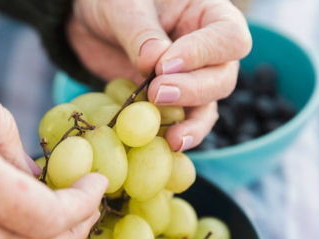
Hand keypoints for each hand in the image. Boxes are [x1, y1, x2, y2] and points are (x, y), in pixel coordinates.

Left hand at [68, 0, 250, 150]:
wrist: (91, 24)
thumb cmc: (112, 1)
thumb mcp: (123, 7)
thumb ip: (139, 32)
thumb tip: (153, 61)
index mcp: (208, 14)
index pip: (228, 38)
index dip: (203, 54)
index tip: (165, 64)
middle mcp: (209, 50)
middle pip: (223, 77)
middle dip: (193, 89)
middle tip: (157, 92)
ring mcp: (194, 78)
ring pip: (208, 106)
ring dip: (191, 122)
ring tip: (172, 137)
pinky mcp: (173, 102)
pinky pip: (184, 121)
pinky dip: (176, 134)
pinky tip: (165, 144)